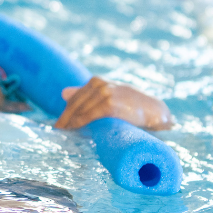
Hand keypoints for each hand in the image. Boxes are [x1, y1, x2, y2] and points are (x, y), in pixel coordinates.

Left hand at [53, 77, 174, 130]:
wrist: (154, 110)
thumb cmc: (131, 105)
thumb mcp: (108, 95)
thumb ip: (87, 93)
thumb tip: (63, 93)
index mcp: (97, 81)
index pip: (75, 97)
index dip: (66, 111)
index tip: (59, 124)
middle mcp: (99, 84)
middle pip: (75, 103)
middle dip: (65, 117)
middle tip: (58, 130)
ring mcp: (105, 92)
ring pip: (80, 109)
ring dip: (70, 121)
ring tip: (64, 132)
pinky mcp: (110, 103)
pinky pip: (89, 114)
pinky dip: (79, 122)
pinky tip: (73, 128)